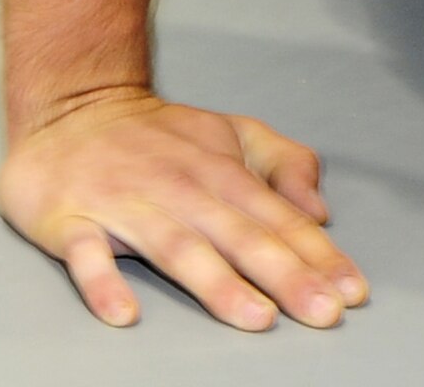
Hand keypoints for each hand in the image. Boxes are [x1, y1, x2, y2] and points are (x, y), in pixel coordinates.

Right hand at [0, 92, 367, 328]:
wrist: (74, 107)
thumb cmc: (161, 135)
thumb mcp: (234, 133)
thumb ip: (285, 165)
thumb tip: (321, 211)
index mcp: (223, 174)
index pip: (281, 220)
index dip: (319, 256)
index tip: (351, 291)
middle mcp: (182, 191)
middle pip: (242, 238)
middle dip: (286, 276)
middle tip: (323, 311)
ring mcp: (127, 206)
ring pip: (178, 249)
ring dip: (218, 285)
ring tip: (256, 317)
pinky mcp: (72, 221)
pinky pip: (87, 257)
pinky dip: (103, 283)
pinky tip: (124, 312)